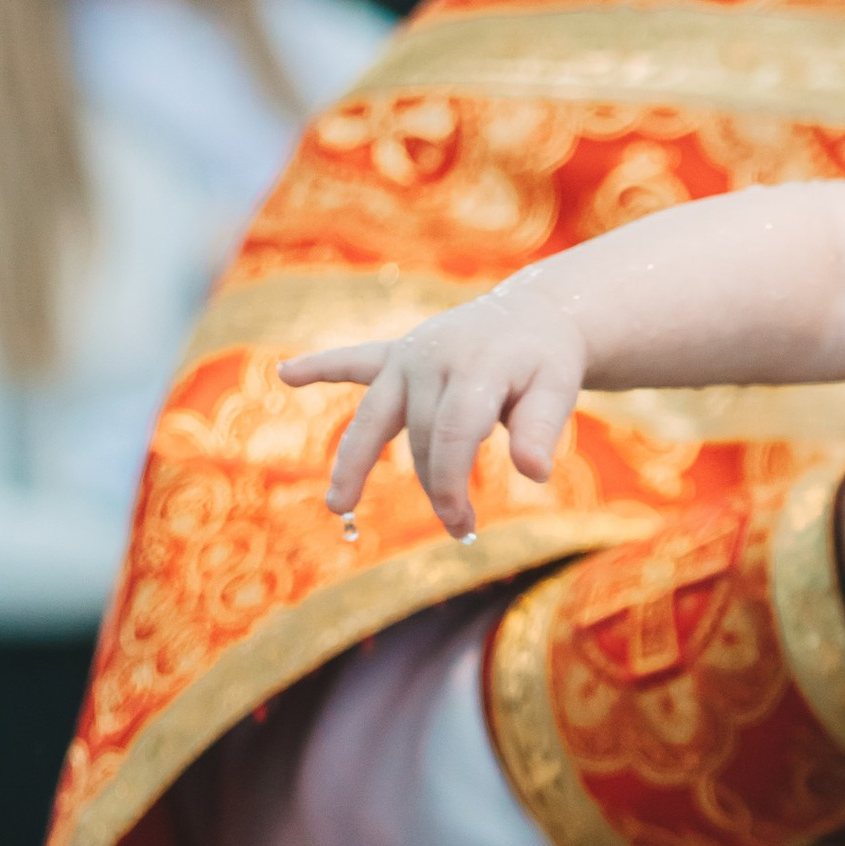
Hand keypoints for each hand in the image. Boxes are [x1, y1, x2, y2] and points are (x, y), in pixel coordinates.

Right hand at [281, 284, 587, 536]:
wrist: (532, 315)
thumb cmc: (544, 363)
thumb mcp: (557, 388)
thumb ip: (541, 428)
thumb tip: (534, 473)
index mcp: (475, 368)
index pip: (451, 436)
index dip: (452, 485)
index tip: (463, 526)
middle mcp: (432, 359)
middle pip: (420, 437)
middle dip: (437, 488)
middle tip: (461, 530)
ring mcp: (408, 356)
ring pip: (372, 415)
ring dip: (353, 462)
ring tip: (337, 506)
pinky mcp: (394, 354)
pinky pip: (352, 361)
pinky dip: (321, 367)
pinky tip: (286, 373)